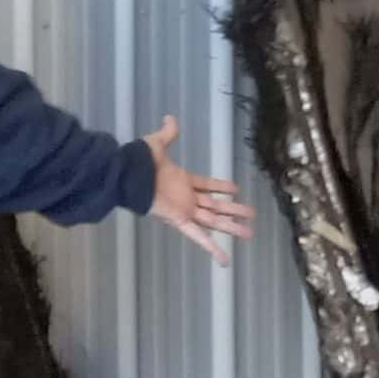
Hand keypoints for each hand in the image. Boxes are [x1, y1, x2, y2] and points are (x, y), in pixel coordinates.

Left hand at [141, 115, 255, 266]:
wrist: (127, 175)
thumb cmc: (139, 161)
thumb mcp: (157, 144)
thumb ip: (167, 133)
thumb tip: (170, 118)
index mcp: (182, 180)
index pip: (207, 184)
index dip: (221, 186)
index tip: (236, 188)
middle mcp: (186, 197)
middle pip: (215, 206)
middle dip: (233, 211)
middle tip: (252, 215)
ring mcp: (185, 210)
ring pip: (214, 221)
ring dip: (231, 227)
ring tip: (250, 233)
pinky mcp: (180, 220)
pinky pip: (199, 237)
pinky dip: (212, 248)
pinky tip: (224, 260)